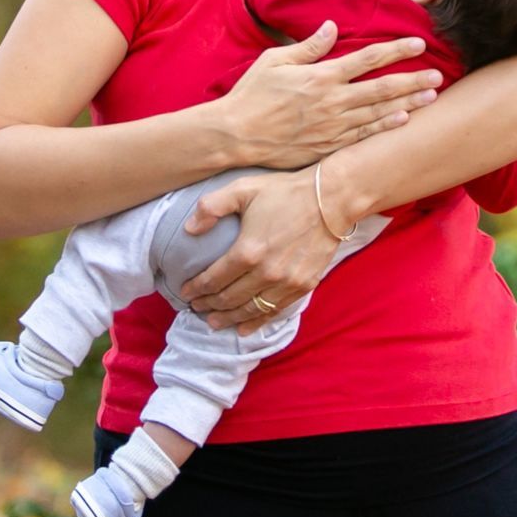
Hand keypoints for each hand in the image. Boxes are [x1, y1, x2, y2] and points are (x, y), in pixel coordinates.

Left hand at [178, 169, 337, 334]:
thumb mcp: (244, 188)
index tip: (185, 292)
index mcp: (247, 250)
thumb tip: (188, 229)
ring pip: (250, 310)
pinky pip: (275, 311)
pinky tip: (243, 328)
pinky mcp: (304, 285)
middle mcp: (266, 273)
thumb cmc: (286, 191)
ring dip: (229, 318)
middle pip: (229, 299)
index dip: (196, 288)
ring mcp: (287, 283)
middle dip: (208, 306)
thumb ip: (212, 207)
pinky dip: (257, 322)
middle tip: (196, 308)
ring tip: (213, 322)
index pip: (213, 279)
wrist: (331, 199)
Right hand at [213, 24, 438, 168]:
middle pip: (383, 88)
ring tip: (431, 97)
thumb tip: (332, 27)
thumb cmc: (252, 94)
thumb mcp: (275, 60)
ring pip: (379, 113)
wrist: (235, 135)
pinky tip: (403, 120)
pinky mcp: (328, 146)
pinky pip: (364, 136)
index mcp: (321, 76)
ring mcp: (333, 126)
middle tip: (439, 76)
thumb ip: (309, 46)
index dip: (396, 50)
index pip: (368, 59)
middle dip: (413, 80)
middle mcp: (333, 101)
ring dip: (408, 104)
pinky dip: (385, 127)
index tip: (419, 43)